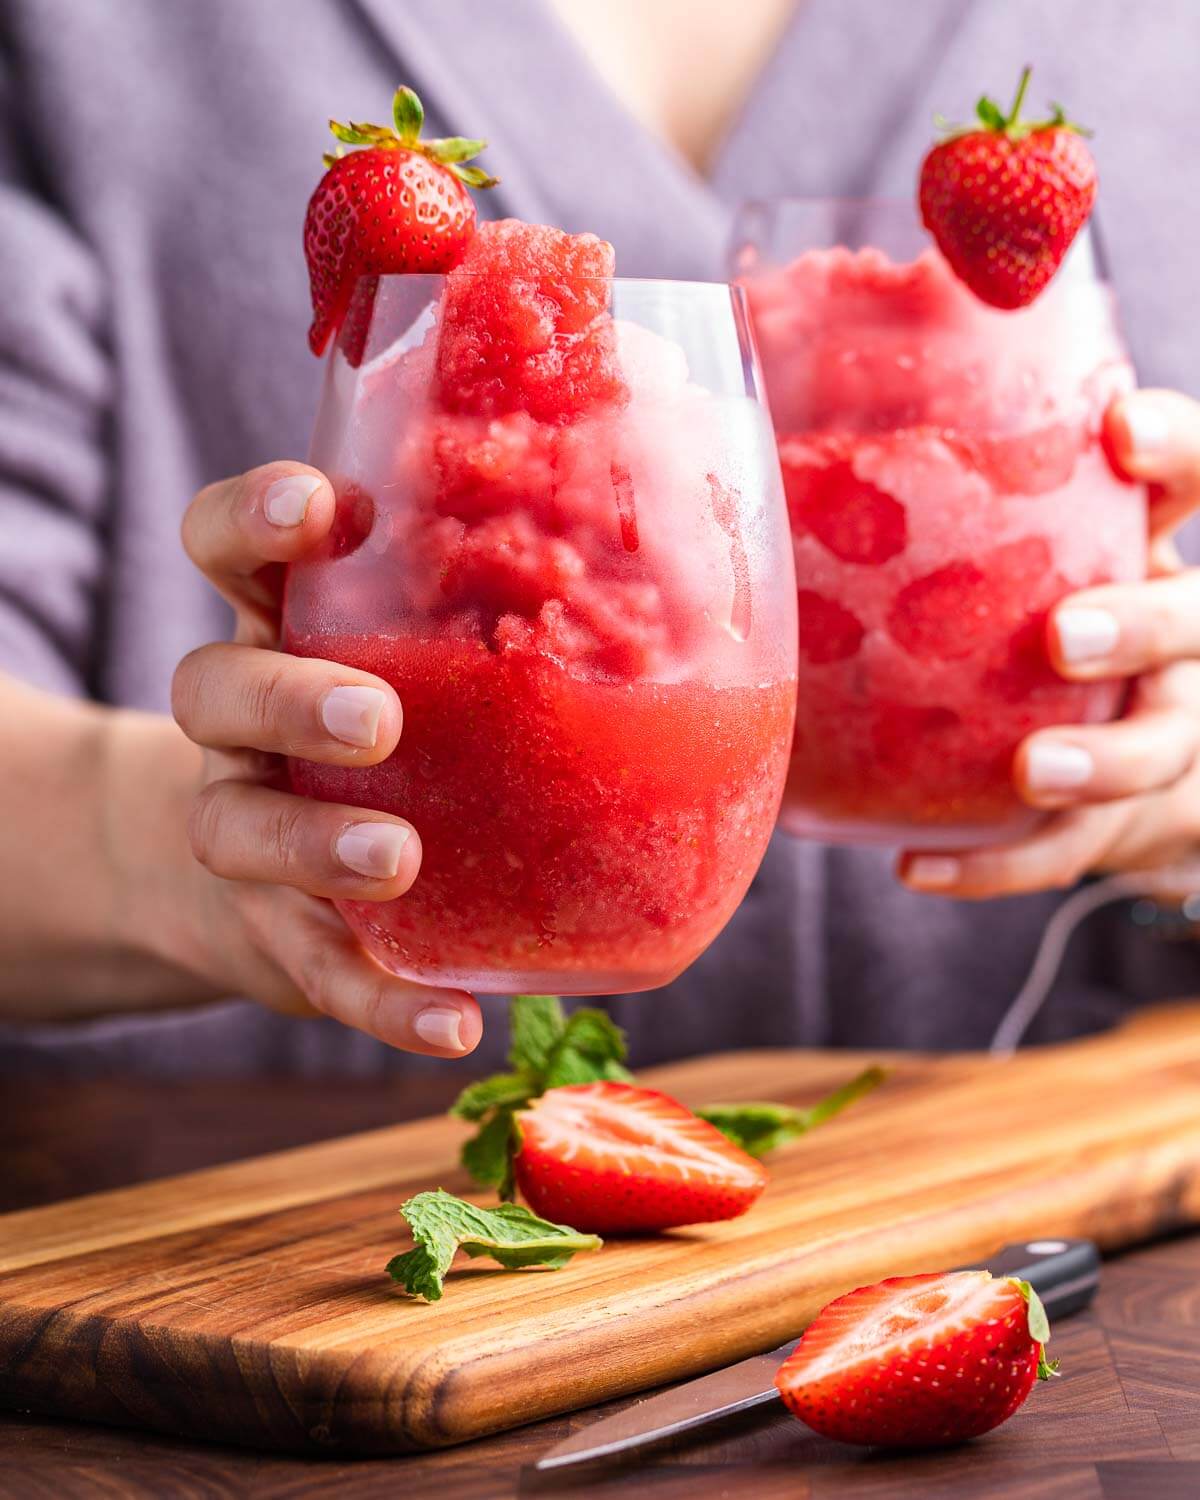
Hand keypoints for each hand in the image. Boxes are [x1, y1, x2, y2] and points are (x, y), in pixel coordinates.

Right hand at [168, 462, 481, 1054]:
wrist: (297, 875)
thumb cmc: (416, 741)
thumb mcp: (446, 661)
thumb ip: (530, 622)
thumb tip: (735, 597)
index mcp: (293, 628)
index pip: (234, 549)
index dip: (257, 518)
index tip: (324, 507)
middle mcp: (249, 723)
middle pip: (215, 685)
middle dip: (290, 695)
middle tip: (377, 718)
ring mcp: (250, 829)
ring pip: (231, 826)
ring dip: (311, 844)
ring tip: (395, 859)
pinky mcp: (278, 937)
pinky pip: (315, 970)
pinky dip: (380, 1002)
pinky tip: (452, 1027)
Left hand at [901, 390, 1199, 898]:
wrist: (1085, 755)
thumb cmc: (1001, 611)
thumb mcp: (991, 544)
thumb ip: (918, 505)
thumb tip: (744, 443)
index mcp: (1139, 541)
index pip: (1190, 477)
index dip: (1177, 451)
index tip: (1120, 430)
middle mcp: (1175, 633)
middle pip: (1194, 619)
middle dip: (1141, 624)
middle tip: (1063, 636)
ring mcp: (1159, 729)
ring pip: (1159, 748)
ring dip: (1098, 761)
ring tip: (1030, 771)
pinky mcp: (1116, 820)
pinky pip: (1064, 849)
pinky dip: (995, 864)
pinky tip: (917, 867)